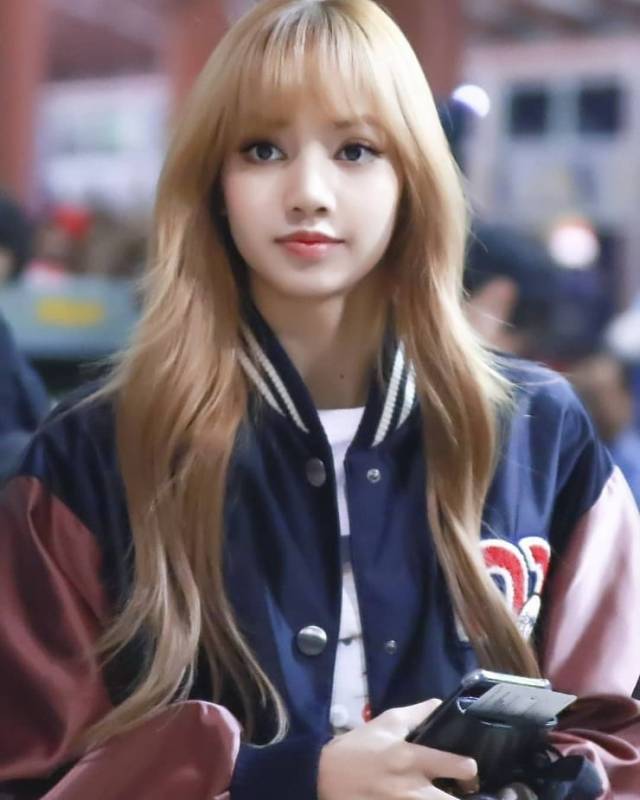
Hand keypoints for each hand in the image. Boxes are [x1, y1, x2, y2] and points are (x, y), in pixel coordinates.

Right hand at [317, 699, 477, 799]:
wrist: (324, 774)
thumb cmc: (359, 746)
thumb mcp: (387, 721)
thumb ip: (418, 713)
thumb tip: (441, 705)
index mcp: (411, 758)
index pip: (453, 765)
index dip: (468, 768)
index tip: (471, 770)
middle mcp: (411, 788)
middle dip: (467, 798)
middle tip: (468, 793)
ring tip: (449, 797)